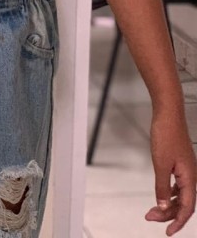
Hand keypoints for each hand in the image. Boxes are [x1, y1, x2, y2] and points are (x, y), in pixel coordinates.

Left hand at [144, 113, 196, 234]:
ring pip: (181, 195)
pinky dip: (170, 193)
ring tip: (151, 211)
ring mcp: (186, 170)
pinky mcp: (180, 164)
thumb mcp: (160, 163)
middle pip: (184, 204)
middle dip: (168, 214)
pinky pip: (178, 185)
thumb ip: (162, 186)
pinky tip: (162, 196)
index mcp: (190, 178)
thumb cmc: (166, 135)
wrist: (168, 115)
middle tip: (149, 218)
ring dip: (168, 204)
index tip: (168, 232)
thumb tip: (163, 205)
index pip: (187, 208)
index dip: (177, 221)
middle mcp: (191, 176)